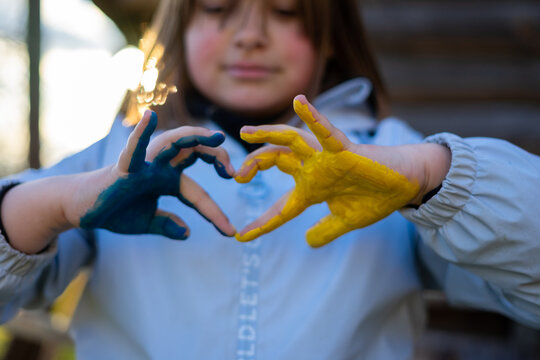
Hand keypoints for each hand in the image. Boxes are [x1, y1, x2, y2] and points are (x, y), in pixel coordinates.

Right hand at [77, 110, 235, 239]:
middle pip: (193, 153)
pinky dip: (140, 135)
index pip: (198, 193)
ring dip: (194, 138)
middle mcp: (159, 167)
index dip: (214, 212)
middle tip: (234, 172)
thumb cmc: (114, 210)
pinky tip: (149, 117)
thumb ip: (166, 224)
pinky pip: (133, 150)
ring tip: (215, 138)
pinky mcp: (123, 168)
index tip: (230, 231)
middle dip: (215, 157)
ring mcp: (143, 165)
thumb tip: (186, 233)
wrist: (82, 210)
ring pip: (172, 144)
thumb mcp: (146, 221)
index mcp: (167, 179)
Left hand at [235, 95, 446, 246]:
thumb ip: (326, 230)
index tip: (242, 237)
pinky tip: (300, 102)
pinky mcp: (345, 150)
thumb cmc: (377, 198)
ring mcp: (326, 158)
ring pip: (292, 141)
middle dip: (255, 164)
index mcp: (312, 189)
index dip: (262, 222)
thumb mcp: (346, 221)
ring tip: (247, 132)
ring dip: (269, 134)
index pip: (281, 206)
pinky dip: (314, 117)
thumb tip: (308, 242)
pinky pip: (327, 132)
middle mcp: (314, 169)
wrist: (405, 186)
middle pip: (276, 160)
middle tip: (237, 175)